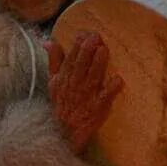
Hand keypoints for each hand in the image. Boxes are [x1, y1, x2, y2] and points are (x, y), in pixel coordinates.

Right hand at [48, 31, 122, 151]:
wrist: (64, 131)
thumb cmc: (62, 103)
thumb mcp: (53, 81)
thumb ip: (53, 60)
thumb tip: (49, 41)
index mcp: (64, 77)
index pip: (70, 58)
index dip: (77, 45)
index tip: (84, 34)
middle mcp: (75, 85)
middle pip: (80, 65)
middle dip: (87, 50)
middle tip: (95, 37)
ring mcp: (87, 96)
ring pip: (93, 77)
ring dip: (98, 64)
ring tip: (104, 50)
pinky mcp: (98, 107)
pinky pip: (106, 97)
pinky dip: (112, 88)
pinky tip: (118, 79)